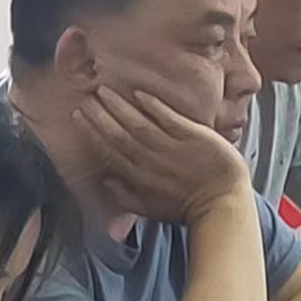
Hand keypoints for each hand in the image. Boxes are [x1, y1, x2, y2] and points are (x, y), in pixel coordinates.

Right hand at [75, 87, 245, 222]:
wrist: (223, 205)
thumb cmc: (187, 208)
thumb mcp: (150, 209)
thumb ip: (125, 196)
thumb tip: (104, 181)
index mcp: (139, 177)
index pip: (109, 151)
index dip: (92, 132)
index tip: (78, 115)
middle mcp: (152, 161)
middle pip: (120, 134)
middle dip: (101, 115)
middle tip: (88, 97)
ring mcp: (173, 148)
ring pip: (140, 124)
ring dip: (121, 107)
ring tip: (105, 91)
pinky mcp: (194, 138)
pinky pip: (169, 119)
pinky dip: (154, 107)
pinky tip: (139, 93)